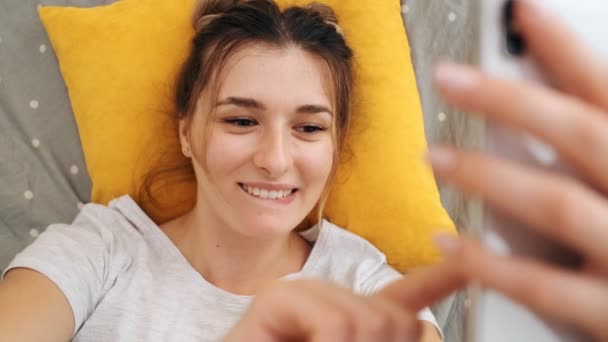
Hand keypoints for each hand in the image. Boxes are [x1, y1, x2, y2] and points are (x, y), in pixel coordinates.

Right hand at [224, 275, 450, 341]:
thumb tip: (421, 327)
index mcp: (352, 321)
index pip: (403, 299)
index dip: (439, 281)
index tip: (469, 263)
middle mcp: (331, 300)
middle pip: (395, 318)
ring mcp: (303, 292)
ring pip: (367, 322)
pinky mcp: (277, 297)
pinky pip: (334, 324)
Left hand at [428, 0, 607, 338]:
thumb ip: (600, 149)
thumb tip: (562, 107)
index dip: (565, 48)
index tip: (523, 11)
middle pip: (578, 133)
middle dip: (510, 99)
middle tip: (450, 78)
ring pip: (554, 202)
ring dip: (486, 175)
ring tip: (435, 156)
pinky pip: (539, 285)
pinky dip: (486, 261)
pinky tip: (447, 240)